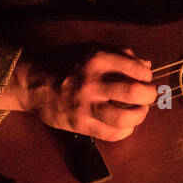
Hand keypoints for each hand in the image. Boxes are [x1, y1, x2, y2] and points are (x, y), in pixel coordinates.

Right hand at [0, 46, 157, 140]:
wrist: (32, 83)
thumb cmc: (66, 63)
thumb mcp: (91, 49)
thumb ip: (120, 55)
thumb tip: (146, 65)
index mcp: (97, 59)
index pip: (136, 69)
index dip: (147, 75)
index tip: (145, 77)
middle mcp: (92, 82)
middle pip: (133, 92)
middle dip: (149, 95)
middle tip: (148, 95)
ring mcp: (85, 105)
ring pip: (123, 116)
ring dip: (139, 115)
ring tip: (140, 111)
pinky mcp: (79, 124)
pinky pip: (109, 133)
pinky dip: (124, 131)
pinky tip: (126, 125)